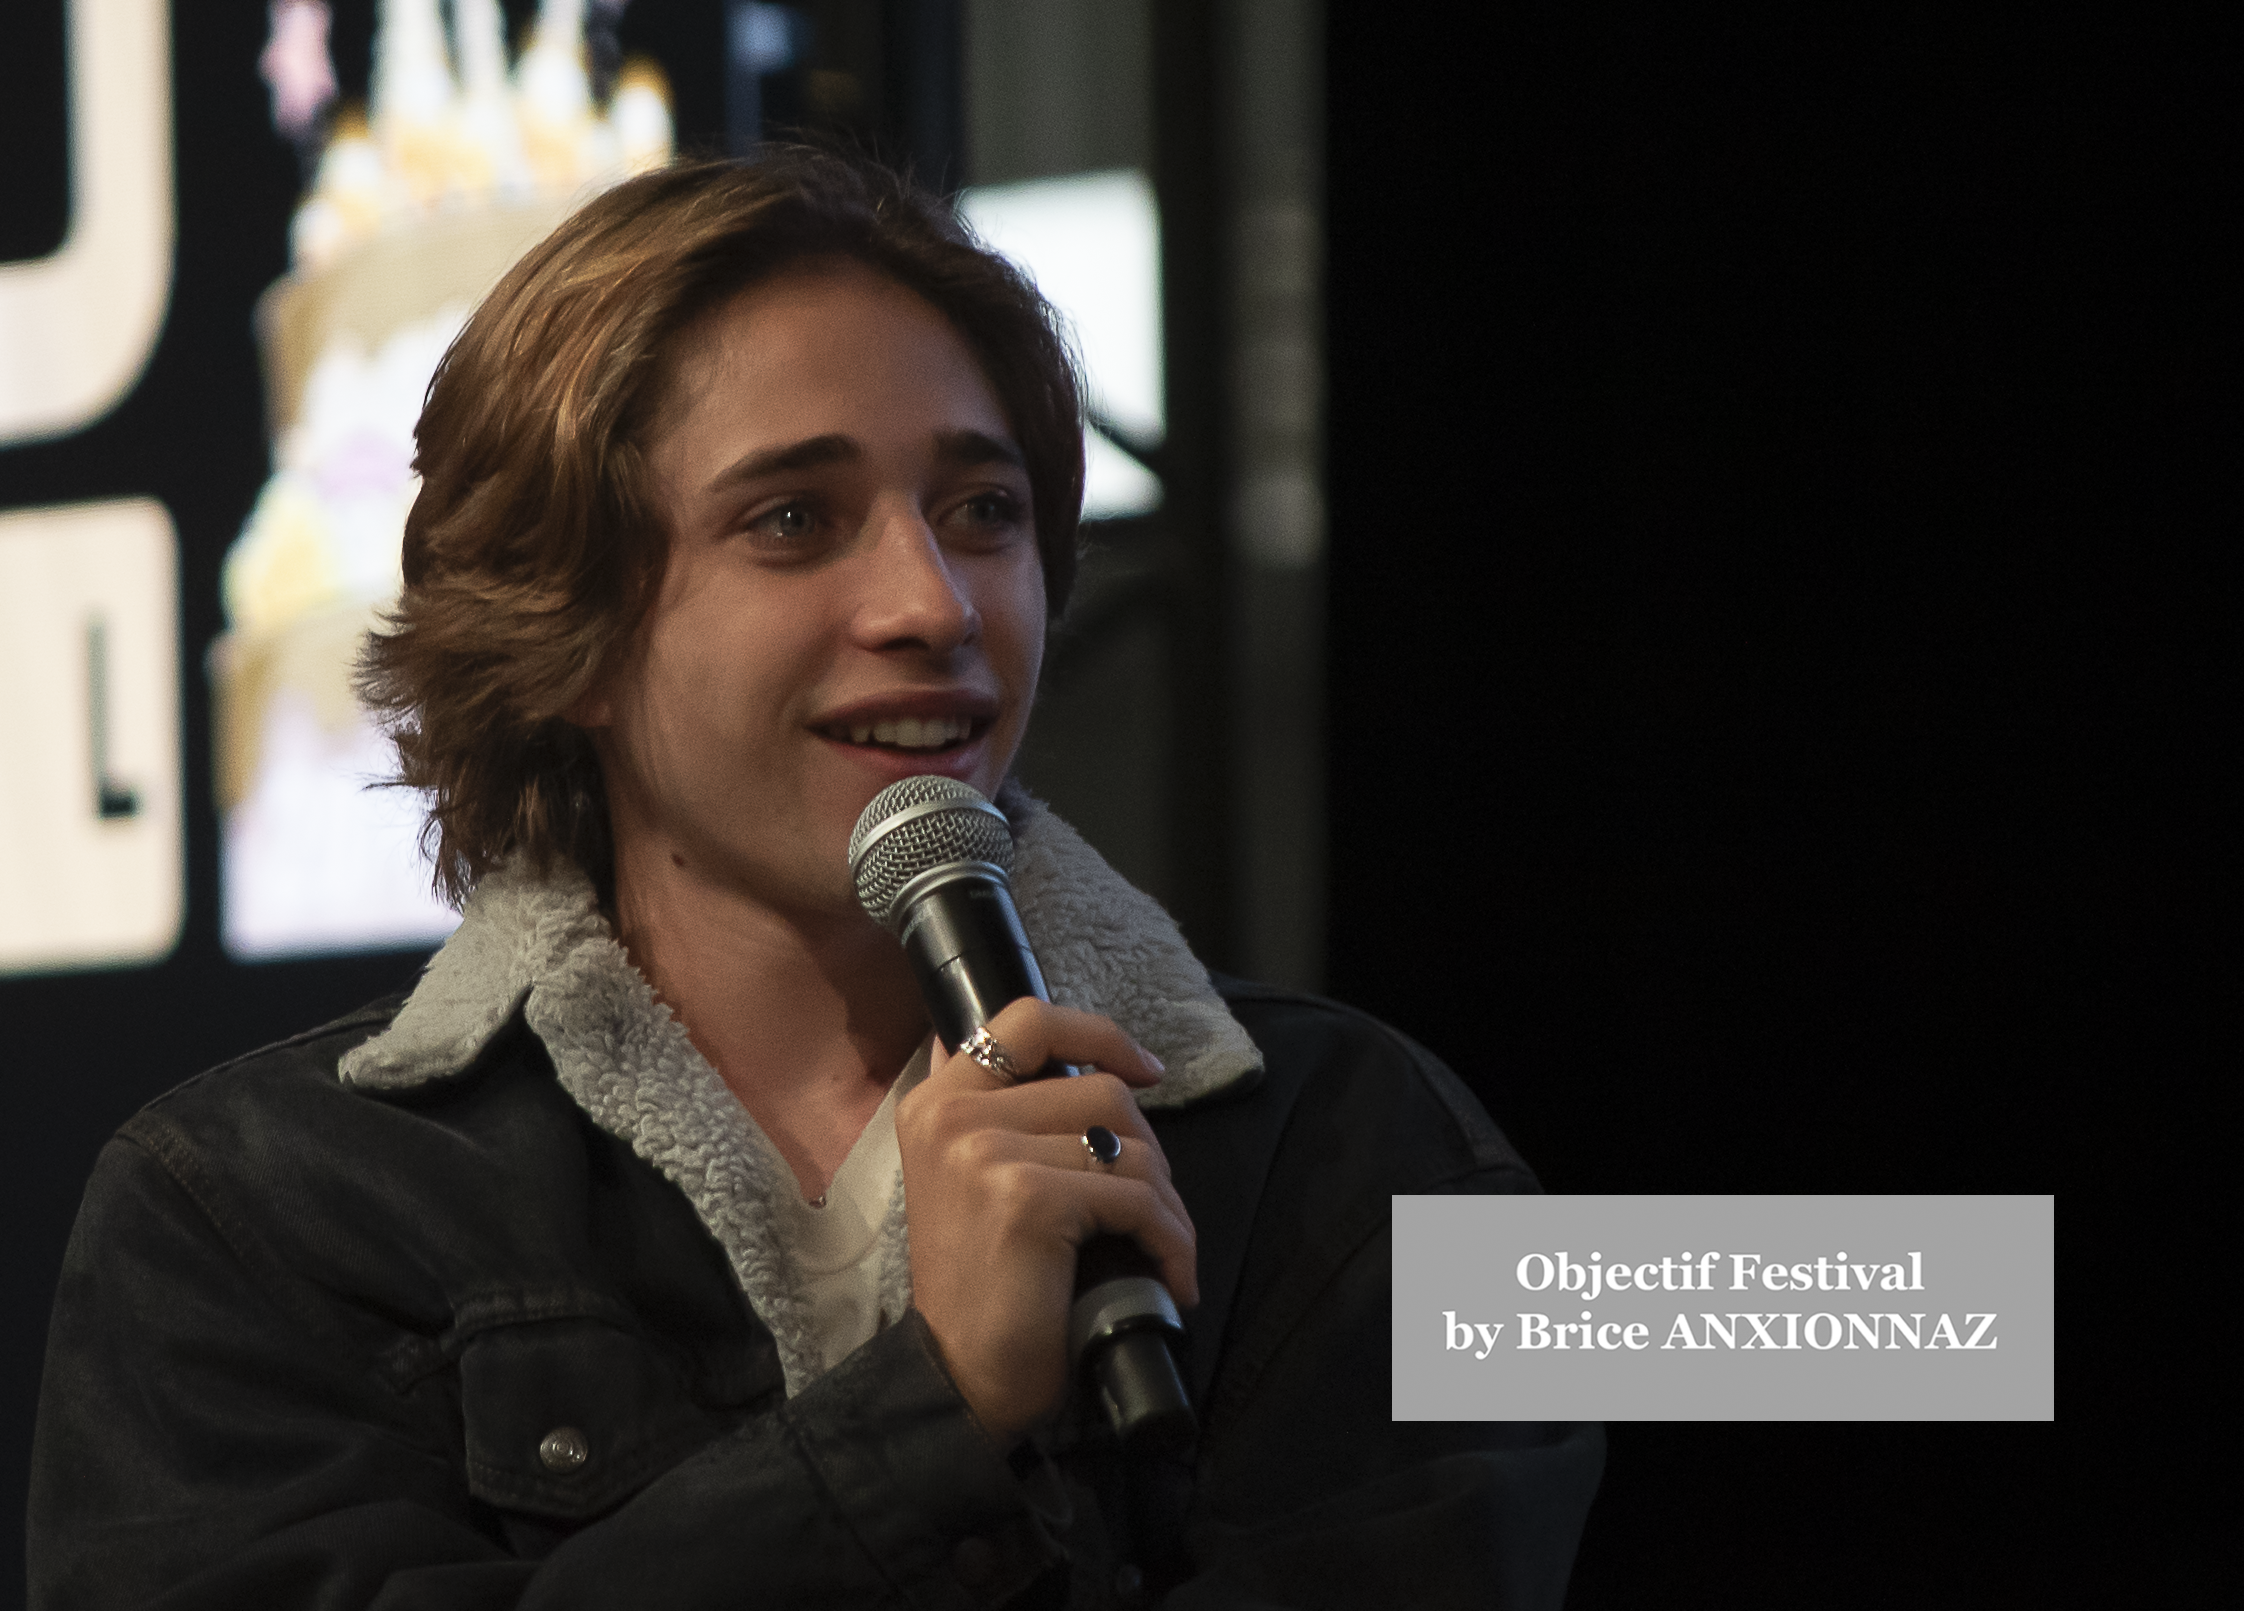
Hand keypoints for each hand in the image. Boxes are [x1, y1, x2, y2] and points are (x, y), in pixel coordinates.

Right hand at [897, 998, 1197, 1443]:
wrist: (960, 1380)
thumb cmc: (984, 1289)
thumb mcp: (972, 1182)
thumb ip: (1003, 1115)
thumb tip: (1071, 1059)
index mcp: (935, 1100)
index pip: (1028, 1020)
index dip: (1099, 1035)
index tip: (1144, 1072)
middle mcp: (952, 1114)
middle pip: (1099, 1088)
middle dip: (1147, 1151)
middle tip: (1151, 1211)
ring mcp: (985, 1151)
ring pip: (1128, 1143)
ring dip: (1166, 1203)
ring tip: (1160, 1248)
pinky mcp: (1026, 1197)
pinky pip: (1136, 1197)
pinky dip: (1170, 1240)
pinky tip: (1170, 1277)